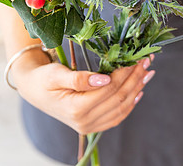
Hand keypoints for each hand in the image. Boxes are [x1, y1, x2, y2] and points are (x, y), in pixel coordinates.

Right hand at [12, 51, 154, 133]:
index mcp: (76, 109)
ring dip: (137, 88)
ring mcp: (90, 126)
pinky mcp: (93, 125)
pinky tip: (139, 90)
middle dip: (135, 77)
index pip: (110, 89)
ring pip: (122, 107)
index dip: (126, 72)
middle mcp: (84, 122)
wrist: (34, 91)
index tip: (137, 57)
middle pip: (119, 97)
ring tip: (148, 72)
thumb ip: (80, 79)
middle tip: (146, 60)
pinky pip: (117, 116)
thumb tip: (104, 79)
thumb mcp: (57, 74)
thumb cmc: (43, 79)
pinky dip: (130, 103)